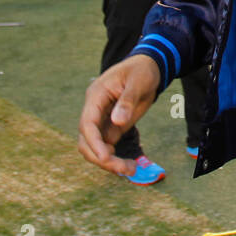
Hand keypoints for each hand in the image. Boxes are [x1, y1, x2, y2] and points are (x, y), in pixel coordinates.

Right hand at [78, 55, 160, 176]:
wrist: (149, 67)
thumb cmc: (142, 70)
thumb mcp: (139, 81)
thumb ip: (128, 100)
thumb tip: (117, 121)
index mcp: (96, 95)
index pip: (87, 123)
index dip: (94, 142)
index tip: (106, 157)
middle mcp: (94, 109)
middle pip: (86, 139)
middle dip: (101, 157)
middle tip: (125, 168)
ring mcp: (101, 119)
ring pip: (94, 146)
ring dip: (107, 161)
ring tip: (131, 169)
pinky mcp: (111, 126)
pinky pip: (106, 146)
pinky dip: (114, 158)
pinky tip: (128, 165)